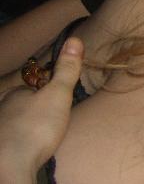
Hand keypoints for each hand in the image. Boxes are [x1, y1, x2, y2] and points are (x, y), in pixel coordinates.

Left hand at [0, 37, 82, 182]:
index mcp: (15, 94)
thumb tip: (75, 38)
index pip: (31, 86)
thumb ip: (66, 70)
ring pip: (16, 122)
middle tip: (54, 116)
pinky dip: (23, 141)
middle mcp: (2, 109)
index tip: (59, 97)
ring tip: (45, 132)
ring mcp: (0, 130)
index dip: (45, 89)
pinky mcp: (1, 148)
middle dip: (36, 108)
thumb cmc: (36, 127)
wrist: (11, 166)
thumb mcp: (58, 95)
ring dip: (28, 125)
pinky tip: (32, 147)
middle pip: (22, 105)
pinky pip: (14, 139)